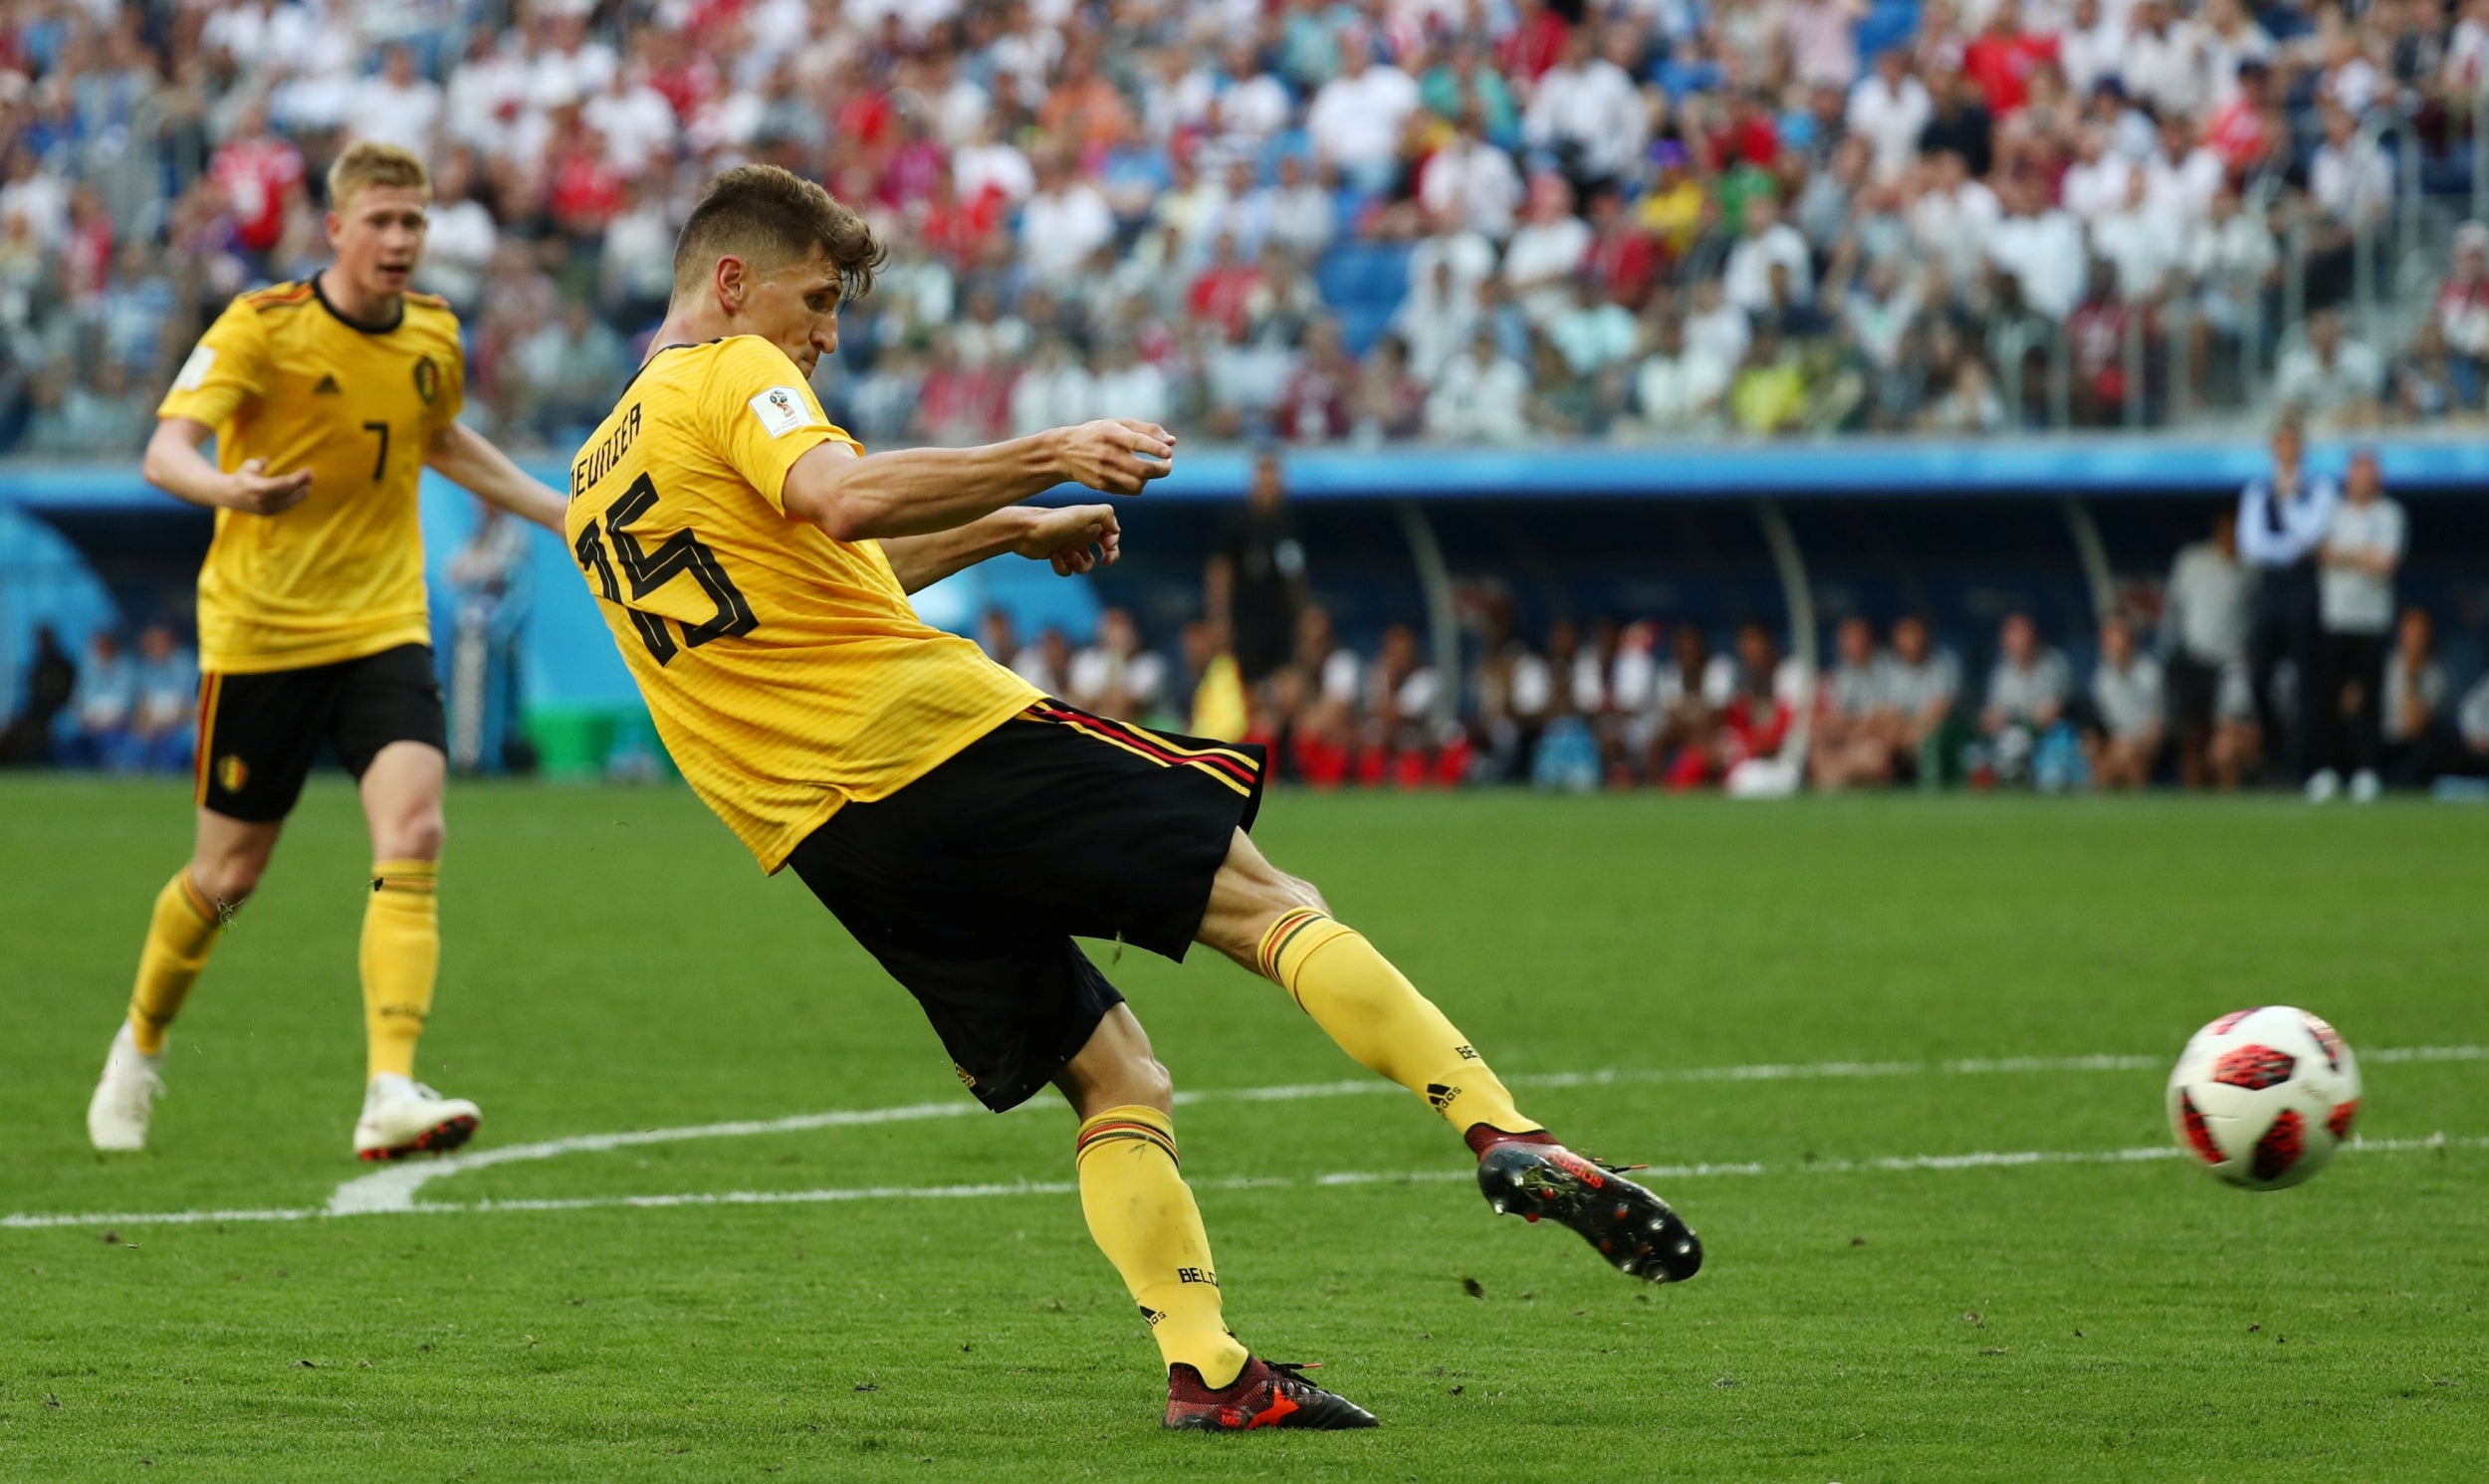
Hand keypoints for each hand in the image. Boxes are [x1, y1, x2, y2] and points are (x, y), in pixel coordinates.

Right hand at [220, 458, 310, 514]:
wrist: (229, 496)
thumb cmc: (241, 477)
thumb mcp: (247, 467)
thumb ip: (257, 465)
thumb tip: (265, 461)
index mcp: (257, 488)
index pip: (283, 484)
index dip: (297, 478)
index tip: (308, 470)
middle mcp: (263, 501)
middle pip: (288, 493)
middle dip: (301, 484)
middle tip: (311, 474)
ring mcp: (267, 509)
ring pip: (289, 502)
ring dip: (301, 493)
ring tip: (309, 484)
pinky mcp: (269, 513)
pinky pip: (285, 506)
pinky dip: (294, 499)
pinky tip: (302, 492)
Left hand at [1014, 503, 1120, 574]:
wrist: (1025, 531)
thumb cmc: (1055, 522)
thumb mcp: (1084, 514)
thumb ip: (1106, 515)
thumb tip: (1116, 530)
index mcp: (1090, 522)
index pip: (1112, 534)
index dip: (1114, 544)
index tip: (1108, 549)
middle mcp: (1081, 533)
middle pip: (1104, 550)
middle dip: (1107, 557)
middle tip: (1105, 562)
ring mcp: (1069, 545)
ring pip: (1086, 564)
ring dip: (1081, 565)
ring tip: (1069, 557)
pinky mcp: (1057, 556)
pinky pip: (1068, 569)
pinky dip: (1063, 566)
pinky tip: (1054, 557)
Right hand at [1050, 419, 1174, 494]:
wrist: (1064, 453)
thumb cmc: (1097, 434)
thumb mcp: (1118, 424)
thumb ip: (1147, 430)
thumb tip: (1173, 441)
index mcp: (1111, 433)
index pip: (1136, 442)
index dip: (1155, 448)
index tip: (1169, 452)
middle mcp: (1107, 454)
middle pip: (1143, 470)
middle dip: (1162, 468)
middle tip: (1167, 463)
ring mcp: (1104, 472)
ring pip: (1139, 484)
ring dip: (1150, 479)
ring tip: (1151, 469)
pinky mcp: (1103, 486)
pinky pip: (1131, 491)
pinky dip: (1139, 485)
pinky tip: (1137, 476)